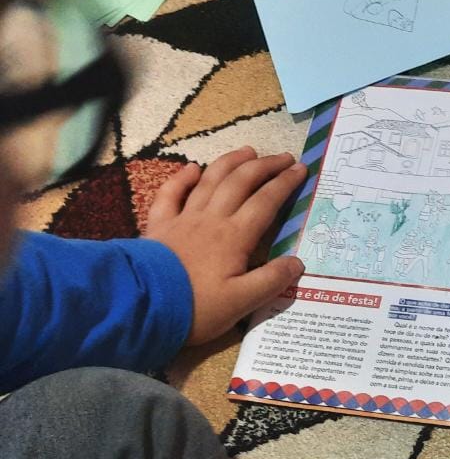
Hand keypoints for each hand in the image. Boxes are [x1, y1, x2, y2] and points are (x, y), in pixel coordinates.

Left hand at [145, 146, 307, 344]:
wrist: (139, 307)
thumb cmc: (195, 307)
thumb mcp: (242, 303)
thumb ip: (272, 280)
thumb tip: (297, 262)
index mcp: (235, 236)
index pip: (266, 202)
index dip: (284, 183)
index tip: (301, 169)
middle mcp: (211, 219)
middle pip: (241, 182)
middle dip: (264, 166)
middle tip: (283, 157)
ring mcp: (183, 219)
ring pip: (210, 181)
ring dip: (230, 163)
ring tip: (248, 151)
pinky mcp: (158, 227)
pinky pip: (170, 194)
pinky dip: (182, 178)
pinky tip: (192, 168)